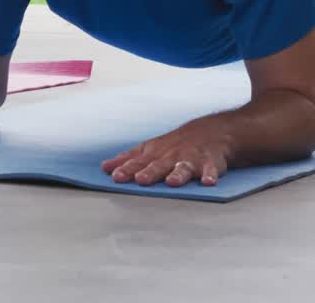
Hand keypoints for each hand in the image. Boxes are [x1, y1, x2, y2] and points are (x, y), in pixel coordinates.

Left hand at [101, 117, 229, 186]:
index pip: (137, 161)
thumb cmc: (173, 144)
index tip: (115, 176)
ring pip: (183, 168)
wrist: (209, 132)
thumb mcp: (149, 149)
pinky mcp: (209, 163)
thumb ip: (128, 159)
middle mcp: (170, 156)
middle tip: (140, 179)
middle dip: (149, 172)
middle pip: (158, 165)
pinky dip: (210, 175)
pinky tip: (208, 182)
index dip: (126, 168)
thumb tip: (104, 168)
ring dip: (178, 174)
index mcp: (155, 153)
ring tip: (172, 182)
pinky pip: (210, 170)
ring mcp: (190, 159)